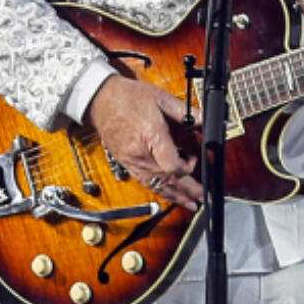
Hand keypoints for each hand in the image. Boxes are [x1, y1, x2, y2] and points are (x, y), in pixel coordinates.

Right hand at [87, 75, 202, 211]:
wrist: (101, 100)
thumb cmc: (128, 97)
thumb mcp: (160, 98)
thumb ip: (183, 111)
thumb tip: (201, 119)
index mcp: (151, 137)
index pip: (172, 165)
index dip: (187, 168)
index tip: (194, 160)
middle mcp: (141, 154)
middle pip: (167, 180)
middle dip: (188, 192)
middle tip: (203, 199)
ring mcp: (132, 161)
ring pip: (156, 186)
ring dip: (175, 197)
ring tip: (190, 205)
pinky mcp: (127, 164)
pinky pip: (145, 183)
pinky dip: (160, 191)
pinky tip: (170, 195)